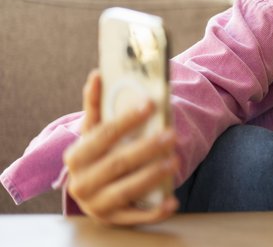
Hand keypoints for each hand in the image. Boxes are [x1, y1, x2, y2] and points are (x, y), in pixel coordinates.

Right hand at [63, 70, 178, 225]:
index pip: (103, 135)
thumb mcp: (95, 132)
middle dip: (146, 148)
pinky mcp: (114, 220)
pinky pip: (137, 216)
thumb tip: (97, 74)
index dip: (126, 119)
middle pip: (118, 162)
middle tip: (171, 134)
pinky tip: (172, 201)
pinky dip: (155, 210)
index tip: (150, 104)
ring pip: (127, 190)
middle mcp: (81, 183)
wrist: (94, 191)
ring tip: (174, 160)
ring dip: (152, 175)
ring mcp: (97, 205)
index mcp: (76, 157)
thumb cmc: (99, 154)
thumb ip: (96, 106)